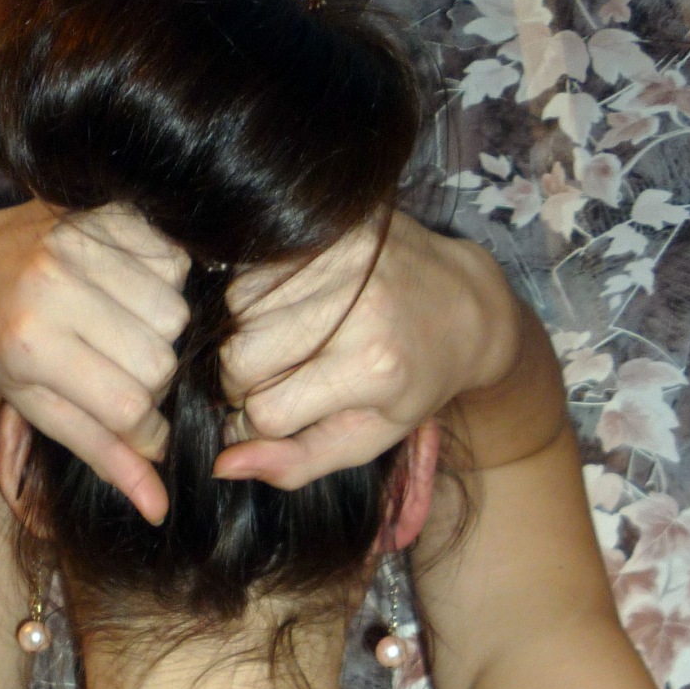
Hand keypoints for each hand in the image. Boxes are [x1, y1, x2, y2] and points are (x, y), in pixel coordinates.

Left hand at [0, 200, 190, 523]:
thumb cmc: (5, 354)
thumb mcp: (41, 412)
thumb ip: (102, 455)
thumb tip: (158, 508)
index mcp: (30, 344)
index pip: (129, 406)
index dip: (147, 430)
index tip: (140, 432)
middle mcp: (52, 285)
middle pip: (158, 359)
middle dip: (152, 380)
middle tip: (121, 378)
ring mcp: (79, 241)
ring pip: (174, 312)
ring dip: (160, 333)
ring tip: (123, 335)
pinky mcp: (104, 211)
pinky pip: (174, 262)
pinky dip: (164, 285)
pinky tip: (129, 295)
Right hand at [214, 213, 522, 489]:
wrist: (464, 304)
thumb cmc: (412, 384)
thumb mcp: (367, 439)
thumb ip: (297, 462)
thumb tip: (225, 464)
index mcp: (372, 367)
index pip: (266, 411)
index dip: (259, 425)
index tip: (278, 419)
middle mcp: (356, 306)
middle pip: (238, 358)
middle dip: (242, 381)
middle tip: (276, 381)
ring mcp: (341, 256)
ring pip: (235, 308)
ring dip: (247, 333)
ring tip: (289, 342)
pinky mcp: (329, 224)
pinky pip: (250, 267)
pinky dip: (256, 295)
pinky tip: (291, 307)